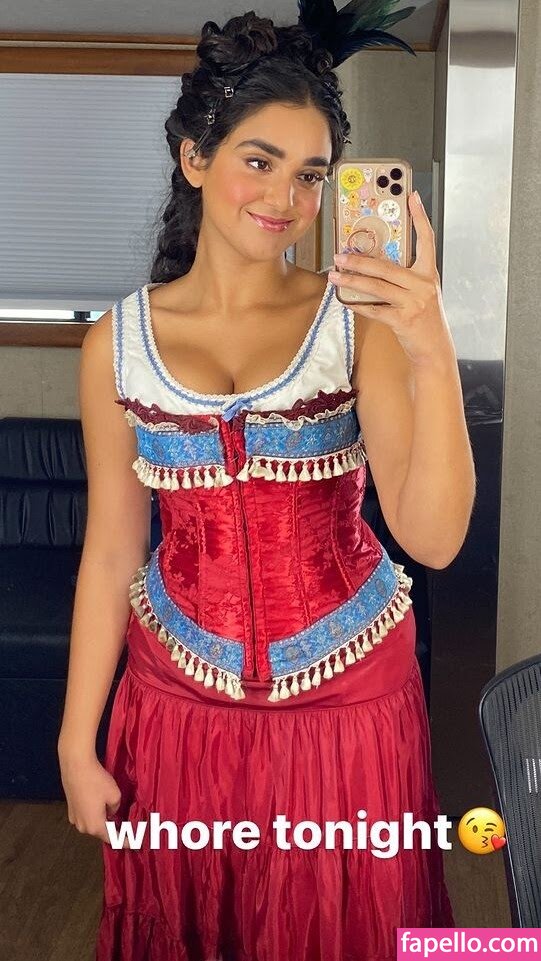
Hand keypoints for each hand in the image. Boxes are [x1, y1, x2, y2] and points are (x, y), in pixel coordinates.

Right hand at [58, 748, 130, 847]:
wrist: (76, 766)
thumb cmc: (97, 781)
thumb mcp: (115, 795)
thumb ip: (115, 808)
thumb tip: (110, 810)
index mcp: (94, 826)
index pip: (112, 839)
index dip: (124, 841)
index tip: (133, 844)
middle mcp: (82, 826)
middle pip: (100, 832)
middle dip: (112, 830)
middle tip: (126, 828)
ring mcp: (74, 818)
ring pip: (92, 823)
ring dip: (102, 821)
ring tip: (114, 817)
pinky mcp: (70, 808)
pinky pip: (85, 815)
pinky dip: (94, 814)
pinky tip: (100, 806)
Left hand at [328, 191, 454, 368]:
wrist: (434, 349)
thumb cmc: (425, 319)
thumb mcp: (422, 292)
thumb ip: (405, 276)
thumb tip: (375, 263)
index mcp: (429, 274)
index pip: (427, 239)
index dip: (420, 217)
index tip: (412, 196)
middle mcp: (423, 285)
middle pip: (387, 266)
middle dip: (360, 260)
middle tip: (340, 255)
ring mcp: (414, 303)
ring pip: (377, 287)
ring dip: (352, 281)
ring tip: (335, 275)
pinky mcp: (403, 320)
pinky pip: (374, 310)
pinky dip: (358, 305)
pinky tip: (344, 300)